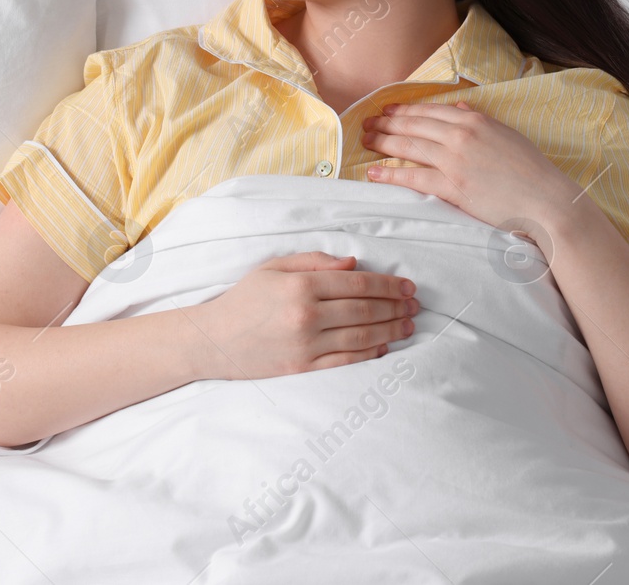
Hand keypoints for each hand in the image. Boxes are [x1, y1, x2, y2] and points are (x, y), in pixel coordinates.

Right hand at [192, 252, 419, 380]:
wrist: (213, 341)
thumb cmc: (243, 299)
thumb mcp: (273, 268)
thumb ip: (314, 261)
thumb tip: (353, 263)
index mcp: (301, 285)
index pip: (358, 283)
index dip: (389, 285)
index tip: (408, 286)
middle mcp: (307, 315)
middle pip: (365, 310)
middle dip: (396, 307)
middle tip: (415, 306)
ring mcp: (306, 344)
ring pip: (361, 337)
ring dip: (390, 331)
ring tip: (407, 326)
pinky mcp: (302, 368)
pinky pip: (345, 362)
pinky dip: (369, 355)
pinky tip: (383, 347)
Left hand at [362, 99, 594, 244]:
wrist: (546, 200)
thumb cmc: (532, 171)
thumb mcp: (508, 135)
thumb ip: (482, 121)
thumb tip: (463, 107)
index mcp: (475, 120)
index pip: (430, 111)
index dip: (405, 110)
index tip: (388, 111)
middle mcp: (461, 135)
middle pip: (414, 125)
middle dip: (386, 123)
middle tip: (366, 124)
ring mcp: (455, 160)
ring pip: (409, 147)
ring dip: (383, 143)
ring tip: (364, 142)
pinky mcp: (453, 186)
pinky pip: (414, 178)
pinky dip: (390, 174)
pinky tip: (373, 173)